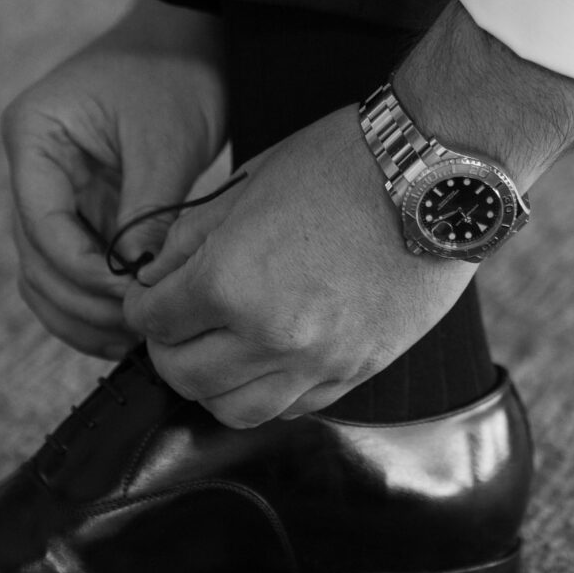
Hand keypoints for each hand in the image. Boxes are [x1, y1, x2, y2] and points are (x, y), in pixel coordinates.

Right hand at [1, 0, 227, 358]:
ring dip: (81, 311)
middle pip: (34, 256)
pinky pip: (72, 266)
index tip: (130, 297)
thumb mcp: (164, 141)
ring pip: (45, 272)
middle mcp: (29, 165)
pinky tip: (129, 326)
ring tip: (132, 340)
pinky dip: (93, 299)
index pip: (40, 222)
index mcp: (32, 133)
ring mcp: (50, 188)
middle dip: (81, 300)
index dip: (81, 270)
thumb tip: (140, 285)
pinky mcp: (80, 207)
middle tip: (135, 329)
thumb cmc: (175, 72)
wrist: (190, 40)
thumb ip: (146, 213)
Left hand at [122, 106, 473, 426]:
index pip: (152, 321)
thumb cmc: (340, 162)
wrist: (433, 176)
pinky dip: (267, 392)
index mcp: (229, 281)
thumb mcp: (245, 184)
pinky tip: (267, 359)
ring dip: (212, 385)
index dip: (140, 304)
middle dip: (166, 349)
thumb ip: (190, 238)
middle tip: (173, 324)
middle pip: (184, 376)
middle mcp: (270, 334)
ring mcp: (318, 361)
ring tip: (215, 351)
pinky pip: (295, 408)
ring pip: (235, 410)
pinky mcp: (358, 370)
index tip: (149, 293)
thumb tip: (157, 276)